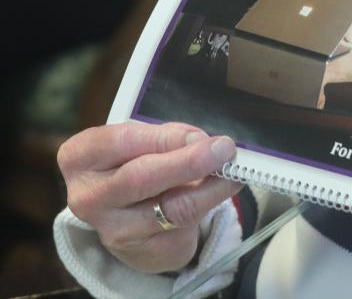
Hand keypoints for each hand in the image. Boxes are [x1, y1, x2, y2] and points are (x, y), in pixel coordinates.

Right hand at [58, 121, 240, 274]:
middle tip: (224, 149)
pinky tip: (219, 191)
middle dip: (189, 162)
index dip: (164, 138)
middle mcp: (89, 198)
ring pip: (170, 208)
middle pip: (142, 178)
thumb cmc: (134, 160)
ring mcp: (112, 231)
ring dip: (211, 187)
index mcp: (81, 157)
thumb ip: (166, 136)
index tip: (199, 136)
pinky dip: (209, 205)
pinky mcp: (141, 253)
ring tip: (233, 171)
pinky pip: (183, 228)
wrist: (126, 213)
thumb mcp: (142, 139)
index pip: (121, 142)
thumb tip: (198, 142)